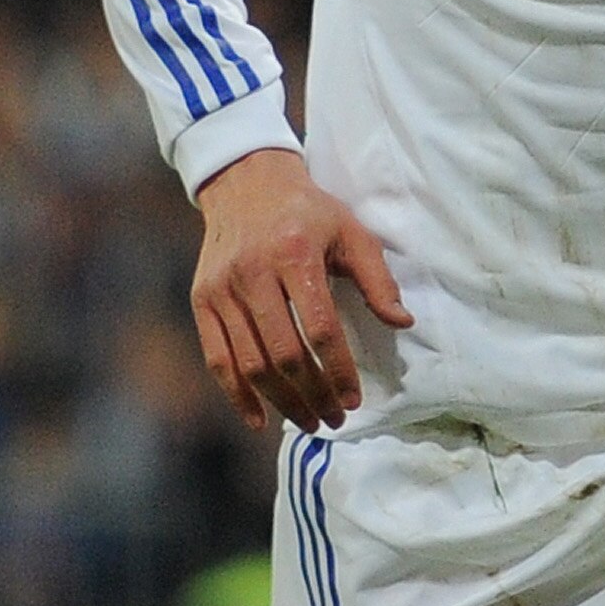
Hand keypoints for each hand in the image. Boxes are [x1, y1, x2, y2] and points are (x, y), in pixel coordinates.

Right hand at [190, 150, 413, 433]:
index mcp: (294, 254)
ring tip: (309, 422)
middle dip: (313, 395)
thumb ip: (377, 279)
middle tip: (334, 421)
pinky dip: (236, 395)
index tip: (354, 400)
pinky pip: (216, 358)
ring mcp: (222, 289)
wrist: (245, 183)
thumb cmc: (308, 212)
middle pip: (284, 353)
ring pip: (250, 363)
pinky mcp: (201, 299)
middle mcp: (253, 273)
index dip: (338, 371)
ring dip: (282, 402)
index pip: (320, 329)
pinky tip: (259, 420)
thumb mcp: (351, 232)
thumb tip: (403, 323)